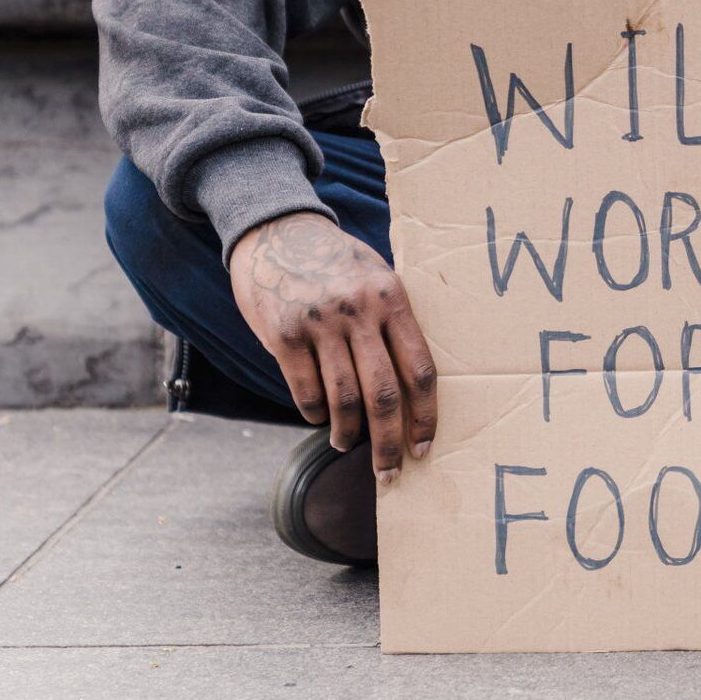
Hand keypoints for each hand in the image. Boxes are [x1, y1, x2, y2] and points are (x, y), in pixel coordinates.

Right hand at [230, 212, 436, 482]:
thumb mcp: (375, 275)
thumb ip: (394, 320)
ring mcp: (320, 323)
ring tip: (347, 445)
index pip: (420, 369)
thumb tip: (414, 387)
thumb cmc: (334, 259)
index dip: (425, 416)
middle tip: (389, 472)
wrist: (275, 227)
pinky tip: (320, 417)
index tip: (423, 446)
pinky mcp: (284, 334)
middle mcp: (359, 311)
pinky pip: (306, 390)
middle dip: (389, 443)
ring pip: (343, 400)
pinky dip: (315, 413)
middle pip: (383, 394)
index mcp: (391, 298)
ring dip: (347, 434)